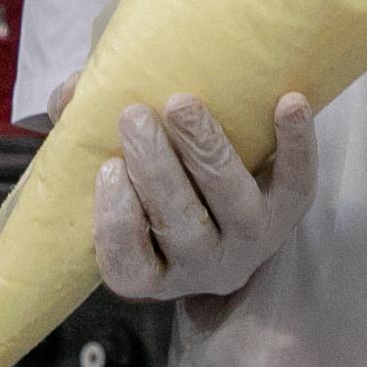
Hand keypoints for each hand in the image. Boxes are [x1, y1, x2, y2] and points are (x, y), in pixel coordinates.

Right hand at [92, 94, 315, 300]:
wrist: (226, 204)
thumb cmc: (154, 186)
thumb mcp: (114, 174)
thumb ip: (84, 137)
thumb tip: (68, 96)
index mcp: (151, 271)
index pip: (128, 263)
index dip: (117, 222)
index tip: (108, 169)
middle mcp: (203, 266)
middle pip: (181, 224)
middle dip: (157, 170)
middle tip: (135, 118)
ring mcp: (250, 241)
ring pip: (232, 203)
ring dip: (207, 151)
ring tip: (181, 105)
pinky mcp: (290, 212)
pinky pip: (299, 181)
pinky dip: (296, 143)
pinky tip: (290, 102)